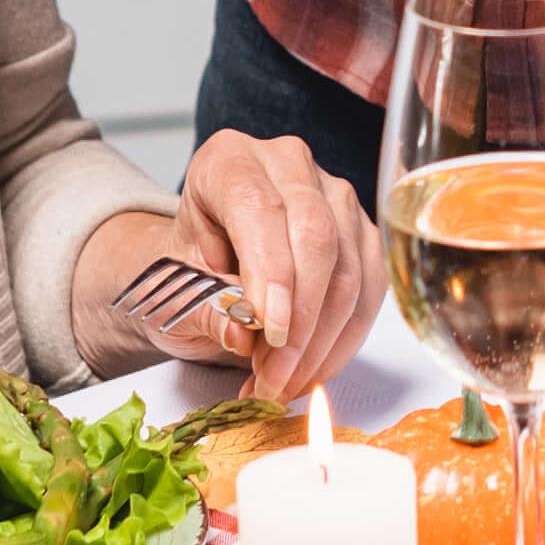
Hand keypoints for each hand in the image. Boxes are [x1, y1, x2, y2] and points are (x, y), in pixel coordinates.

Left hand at [70, 133, 382, 400]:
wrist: (202, 272)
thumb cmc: (186, 273)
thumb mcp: (175, 292)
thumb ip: (204, 310)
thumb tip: (243, 334)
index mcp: (229, 160)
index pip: (260, 208)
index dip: (271, 271)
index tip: (271, 329)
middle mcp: (289, 164)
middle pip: (316, 237)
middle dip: (301, 320)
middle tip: (275, 376)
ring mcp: (333, 195)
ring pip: (348, 270)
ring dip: (321, 341)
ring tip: (284, 384)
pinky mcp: (362, 233)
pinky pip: (369, 291)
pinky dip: (343, 341)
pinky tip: (311, 371)